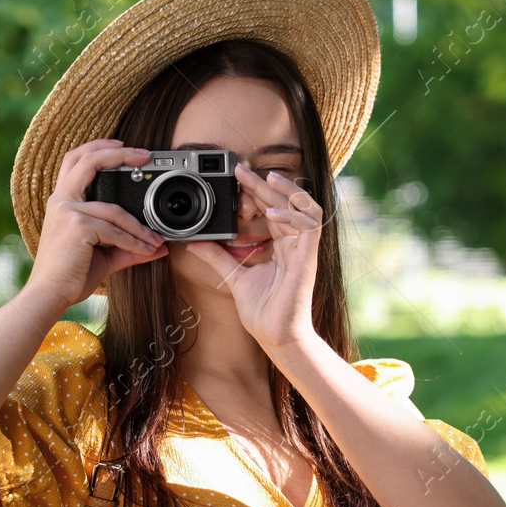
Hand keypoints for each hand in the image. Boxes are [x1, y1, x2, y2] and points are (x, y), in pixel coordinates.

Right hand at [25, 139, 168, 309]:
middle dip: (118, 153)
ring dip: (140, 226)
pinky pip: (114, 230)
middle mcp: (61, 200)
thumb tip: (157, 247)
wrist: (49, 295)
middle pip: (88, 160)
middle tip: (144, 154)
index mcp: (62, 201)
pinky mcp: (77, 226)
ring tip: (155, 240)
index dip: (98, 147)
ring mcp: (68, 211)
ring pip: (114, 209)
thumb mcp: (103, 256)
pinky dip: (133, 241)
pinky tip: (145, 250)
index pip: (76, 161)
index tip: (123, 145)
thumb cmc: (69, 275)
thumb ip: (128, 246)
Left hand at [184, 162, 322, 349]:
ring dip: (286, 191)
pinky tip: (273, 212)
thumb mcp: (234, 276)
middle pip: (285, 203)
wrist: (276, 336)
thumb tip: (196, 242)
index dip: (258, 191)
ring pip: (303, 207)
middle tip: (242, 170)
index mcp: (282, 246)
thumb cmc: (263, 311)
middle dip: (264, 184)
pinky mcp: (308, 259)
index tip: (237, 178)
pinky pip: (309, 227)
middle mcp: (295, 244)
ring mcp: (303, 250)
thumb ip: (218, 256)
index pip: (273, 209)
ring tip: (266, 178)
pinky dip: (293, 215)